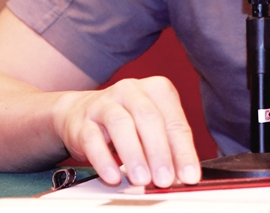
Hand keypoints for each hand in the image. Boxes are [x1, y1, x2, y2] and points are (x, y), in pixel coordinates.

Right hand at [53, 76, 200, 186]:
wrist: (80, 112)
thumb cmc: (127, 120)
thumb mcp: (151, 128)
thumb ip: (168, 148)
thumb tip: (182, 176)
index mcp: (156, 89)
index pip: (174, 121)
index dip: (183, 150)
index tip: (189, 176)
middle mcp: (131, 90)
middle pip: (149, 118)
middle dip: (159, 152)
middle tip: (165, 179)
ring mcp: (105, 103)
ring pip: (121, 124)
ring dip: (134, 154)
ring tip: (142, 179)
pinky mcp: (82, 121)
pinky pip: (92, 139)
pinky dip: (104, 160)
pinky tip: (113, 176)